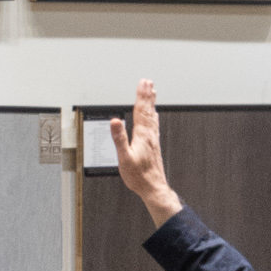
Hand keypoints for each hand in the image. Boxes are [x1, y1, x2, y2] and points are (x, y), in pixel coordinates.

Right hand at [108, 80, 182, 229]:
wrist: (153, 187)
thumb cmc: (139, 176)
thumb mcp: (124, 157)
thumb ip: (119, 138)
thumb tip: (115, 121)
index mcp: (142, 135)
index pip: (141, 111)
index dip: (141, 96)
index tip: (142, 83)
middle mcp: (150, 135)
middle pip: (148, 110)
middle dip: (147, 95)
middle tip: (148, 82)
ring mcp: (153, 139)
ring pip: (152, 116)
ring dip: (152, 103)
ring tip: (152, 92)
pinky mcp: (154, 145)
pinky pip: (154, 125)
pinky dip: (154, 116)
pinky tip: (155, 116)